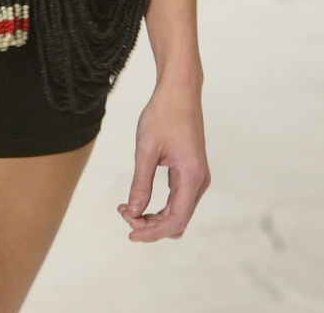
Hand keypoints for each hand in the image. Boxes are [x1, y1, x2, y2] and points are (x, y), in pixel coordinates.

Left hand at [118, 81, 209, 241]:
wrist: (179, 91)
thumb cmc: (163, 115)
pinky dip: (161, 207)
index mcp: (192, 176)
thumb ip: (141, 183)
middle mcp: (200, 181)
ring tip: (128, 208)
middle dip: (151, 225)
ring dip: (155, 217)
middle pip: (178, 220)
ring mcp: (198, 177)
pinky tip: (140, 201)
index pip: (176, 220)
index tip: (129, 231)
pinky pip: (178, 200)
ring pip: (178, 213)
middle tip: (123, 213)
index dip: (153, 232)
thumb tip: (134, 212)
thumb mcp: (146, 149)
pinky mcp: (191, 172)